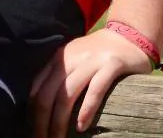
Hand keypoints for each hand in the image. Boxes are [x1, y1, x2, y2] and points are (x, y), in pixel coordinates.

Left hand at [30, 28, 154, 137]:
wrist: (131, 34)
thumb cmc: (100, 54)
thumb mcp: (75, 59)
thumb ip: (60, 76)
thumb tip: (41, 110)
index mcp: (60, 58)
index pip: (36, 89)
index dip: (32, 113)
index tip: (33, 130)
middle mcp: (72, 57)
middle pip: (47, 95)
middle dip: (41, 122)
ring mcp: (92, 60)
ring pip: (66, 94)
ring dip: (59, 122)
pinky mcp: (112, 64)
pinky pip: (95, 90)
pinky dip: (86, 110)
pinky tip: (81, 126)